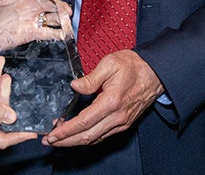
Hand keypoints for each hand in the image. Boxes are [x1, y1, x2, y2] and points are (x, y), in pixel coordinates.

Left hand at [0, 0, 74, 53]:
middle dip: (60, 4)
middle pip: (51, 2)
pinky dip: (58, 33)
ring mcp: (30, 20)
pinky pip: (47, 33)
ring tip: (67, 21)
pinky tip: (63, 34)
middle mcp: (29, 7)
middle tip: (64, 9)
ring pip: (52, 17)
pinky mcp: (30, 34)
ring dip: (62, 18)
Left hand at [42, 50, 162, 147]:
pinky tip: (77, 134)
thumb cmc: (133, 66)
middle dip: (65, 141)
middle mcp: (117, 116)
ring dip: (75, 141)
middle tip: (49, 141)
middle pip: (87, 136)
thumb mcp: (109, 63)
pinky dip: (87, 137)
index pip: (84, 122)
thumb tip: (74, 87)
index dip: (66, 131)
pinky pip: (102, 135)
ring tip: (59, 138)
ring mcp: (121, 122)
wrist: (155, 72)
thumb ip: (90, 78)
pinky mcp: (124, 123)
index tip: (52, 134)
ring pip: (94, 139)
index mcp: (111, 101)